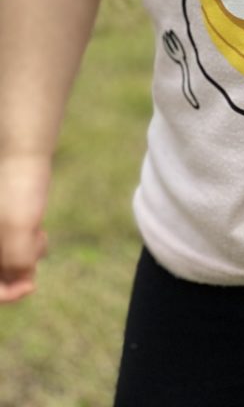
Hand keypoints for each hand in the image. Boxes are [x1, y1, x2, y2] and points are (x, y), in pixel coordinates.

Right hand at [0, 154, 50, 302]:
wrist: (22, 151)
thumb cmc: (17, 189)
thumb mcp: (20, 230)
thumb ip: (18, 263)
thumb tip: (24, 283)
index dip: (5, 294)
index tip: (29, 286)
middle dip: (18, 273)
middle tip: (36, 259)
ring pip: (8, 262)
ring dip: (26, 258)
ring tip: (38, 238)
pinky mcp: (3, 224)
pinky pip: (14, 247)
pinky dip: (28, 246)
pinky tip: (39, 233)